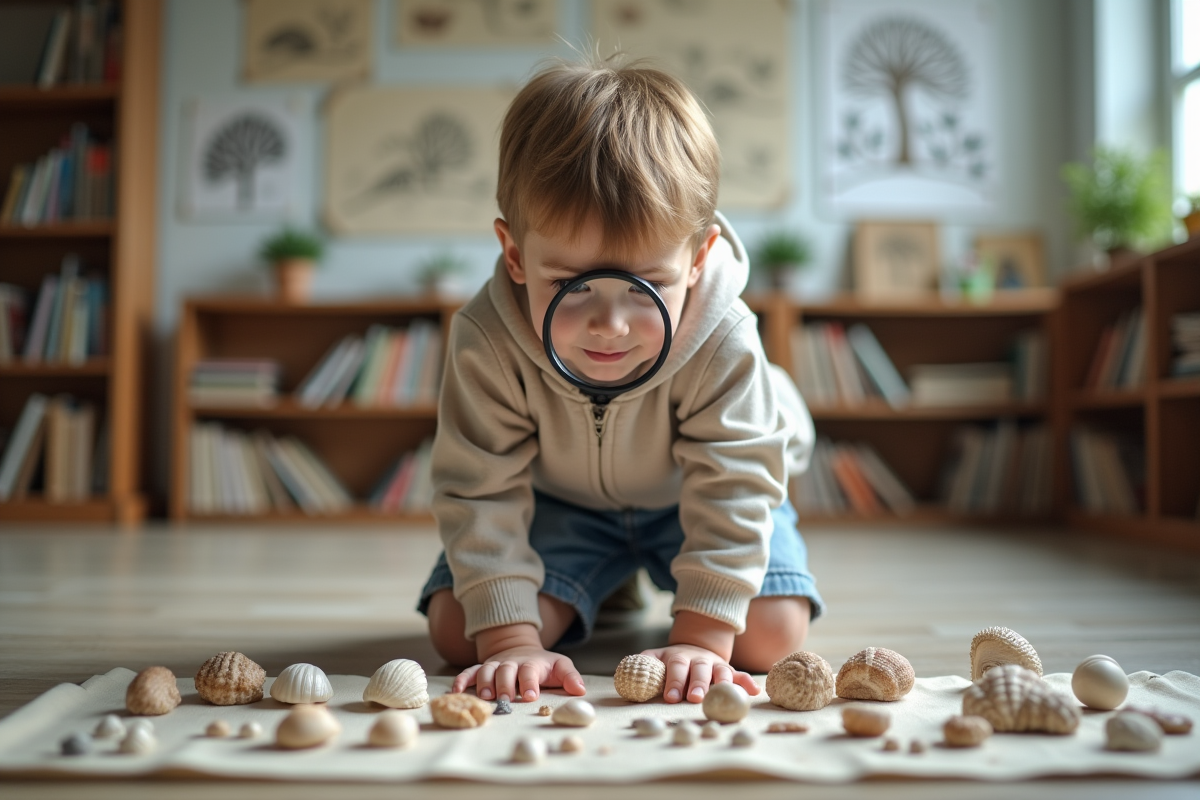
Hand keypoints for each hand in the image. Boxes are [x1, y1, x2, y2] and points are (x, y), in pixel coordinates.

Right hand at [451, 645, 585, 702]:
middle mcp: (511, 662)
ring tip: (485, 697)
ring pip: (486, 670)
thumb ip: (570, 677)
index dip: (530, 683)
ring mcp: (495, 664)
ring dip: (485, 683)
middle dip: (505, 685)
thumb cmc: (543, 665)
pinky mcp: (481, 669)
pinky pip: (469, 672)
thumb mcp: (560, 666)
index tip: (530, 696)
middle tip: (505, 699)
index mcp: (531, 663)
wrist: (521, 649)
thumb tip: (581, 690)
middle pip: (506, 670)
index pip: (530, 671)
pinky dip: (462, 680)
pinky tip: (456, 691)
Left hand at [641, 643, 760, 703]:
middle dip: (697, 684)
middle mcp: (697, 659)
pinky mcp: (728, 671)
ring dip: (722, 683)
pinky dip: (746, 682)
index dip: (673, 682)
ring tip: (723, 695)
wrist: (691, 647)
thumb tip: (629, 675)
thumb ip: (642, 665)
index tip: (671, 697)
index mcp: (677, 657)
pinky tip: (753, 691)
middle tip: (694, 698)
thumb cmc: (667, 662)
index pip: (675, 667)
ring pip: (720, 671)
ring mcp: (714, 664)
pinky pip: (739, 675)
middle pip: (699, 669)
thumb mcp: (652, 659)